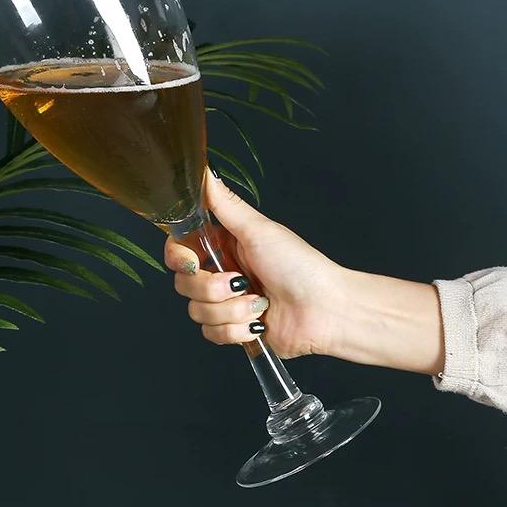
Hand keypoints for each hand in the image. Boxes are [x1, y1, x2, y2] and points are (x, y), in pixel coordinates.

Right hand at [164, 169, 444, 374]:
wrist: (327, 310)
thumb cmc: (300, 266)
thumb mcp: (258, 230)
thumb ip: (224, 204)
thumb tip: (205, 172)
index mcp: (224, 245)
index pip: (179, 250)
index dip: (179, 258)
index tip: (193, 261)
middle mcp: (222, 273)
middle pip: (184, 284)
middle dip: (212, 288)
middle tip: (240, 283)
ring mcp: (227, 304)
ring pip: (197, 311)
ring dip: (230, 311)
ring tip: (259, 304)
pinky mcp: (235, 330)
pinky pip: (212, 334)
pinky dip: (237, 331)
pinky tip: (259, 323)